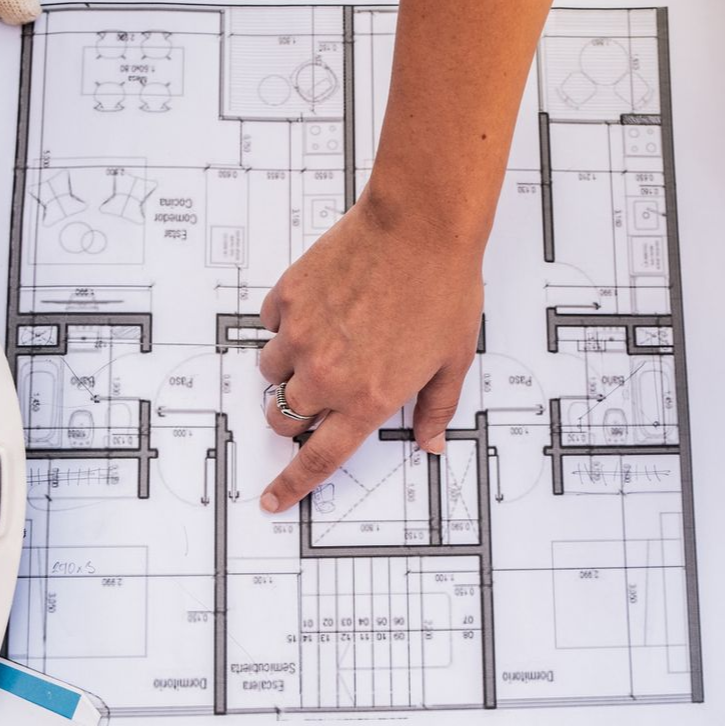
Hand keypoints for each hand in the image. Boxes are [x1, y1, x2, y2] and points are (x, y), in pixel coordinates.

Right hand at [256, 195, 484, 511]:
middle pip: (283, 421)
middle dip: (293, 418)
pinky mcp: (289, 298)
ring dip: (289, 369)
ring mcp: (302, 336)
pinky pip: (272, 325)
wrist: (421, 226)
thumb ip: (436, 407)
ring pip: (271, 373)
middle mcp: (327, 375)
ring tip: (323, 341)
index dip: (292, 485)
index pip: (319, 459)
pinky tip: (320, 306)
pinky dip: (287, 324)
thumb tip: (431, 441)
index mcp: (368, 399)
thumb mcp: (453, 359)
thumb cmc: (444, 288)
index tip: (272, 499)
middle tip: (317, 394)